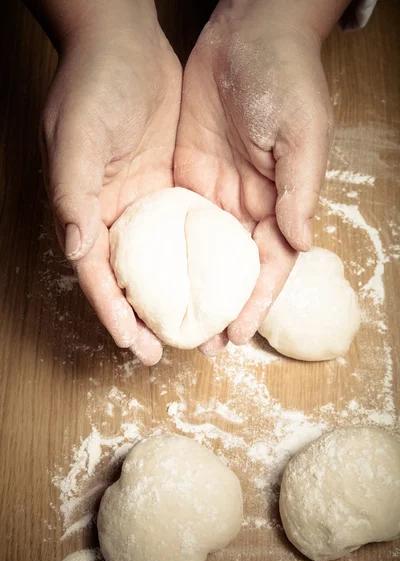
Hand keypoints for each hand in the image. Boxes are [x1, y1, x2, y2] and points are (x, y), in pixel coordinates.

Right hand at [40, 4, 181, 364]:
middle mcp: (116, 216)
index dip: (114, 313)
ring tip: (207, 326)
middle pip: (133, 279)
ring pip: (164, 262)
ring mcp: (147, 204)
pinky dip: (200, 257)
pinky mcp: (173, 187)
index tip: (136, 345)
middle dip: (151, 318)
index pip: (98, 275)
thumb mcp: (75, 139)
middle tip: (176, 351)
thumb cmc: (90, 88)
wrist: (123, 45)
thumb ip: (72, 194)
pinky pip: (188, 230)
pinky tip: (220, 278)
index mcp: (86, 213)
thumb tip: (76, 248)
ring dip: (182, 295)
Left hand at [175, 0, 334, 353]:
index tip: (235, 335)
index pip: (269, 265)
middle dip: (218, 307)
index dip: (255, 302)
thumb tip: (300, 243)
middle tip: (199, 343)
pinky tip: (149, 273)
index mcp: (279, 202)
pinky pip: (174, 219)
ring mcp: (215, 192)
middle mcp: (247, 205)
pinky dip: (165, 250)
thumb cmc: (285, 79)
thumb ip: (299, 189)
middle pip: (231, 269)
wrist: (246, 33)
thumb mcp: (302, 133)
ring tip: (168, 320)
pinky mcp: (186, 174)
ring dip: (188, 288)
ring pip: (201, 252)